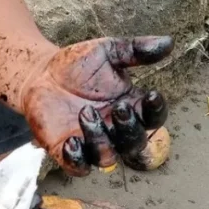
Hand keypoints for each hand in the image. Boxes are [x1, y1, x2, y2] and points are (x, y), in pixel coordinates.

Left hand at [21, 36, 173, 175]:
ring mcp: (92, 143)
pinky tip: (71, 142)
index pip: (153, 118)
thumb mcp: (108, 51)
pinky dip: (77, 160)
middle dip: (130, 128)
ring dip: (101, 140)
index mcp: (131, 108)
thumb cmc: (78, 65)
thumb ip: (135, 50)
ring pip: (107, 157)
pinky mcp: (65, 150)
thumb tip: (168, 42)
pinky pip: (77, 167)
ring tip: (85, 113)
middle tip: (118, 107)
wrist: (40, 73)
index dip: (156, 110)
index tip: (151, 94)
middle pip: (135, 143)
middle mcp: (115, 130)